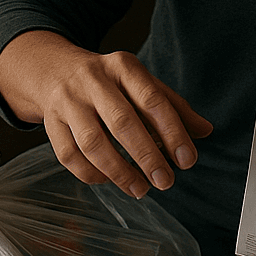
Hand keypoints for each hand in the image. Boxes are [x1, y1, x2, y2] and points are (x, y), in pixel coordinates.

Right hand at [0, 30, 211, 197]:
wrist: (55, 70)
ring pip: (92, 142)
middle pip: (121, 122)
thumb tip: (205, 130)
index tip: (187, 160)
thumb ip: (173, 106)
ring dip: (119, 171)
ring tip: (140, 189)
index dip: (172, 132)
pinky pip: (69, 155)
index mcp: (122, 66)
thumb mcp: (141, 82)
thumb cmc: (109, 82)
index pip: (152, 99)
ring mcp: (68, 101)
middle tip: (166, 181)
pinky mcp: (51, 122)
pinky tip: (109, 181)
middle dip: (147, 156)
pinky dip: (91, 174)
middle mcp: (93, 80)